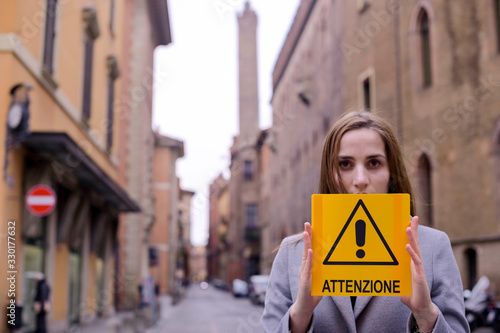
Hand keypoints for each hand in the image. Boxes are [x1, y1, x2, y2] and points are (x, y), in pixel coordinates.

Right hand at [290, 222, 322, 331]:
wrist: (305, 308)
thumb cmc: (313, 294)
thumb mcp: (322, 280)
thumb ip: (326, 272)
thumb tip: (336, 264)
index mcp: (308, 266)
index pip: (310, 249)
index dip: (311, 238)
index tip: (312, 227)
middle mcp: (304, 267)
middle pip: (306, 248)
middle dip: (307, 236)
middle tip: (307, 223)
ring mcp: (303, 273)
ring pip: (305, 256)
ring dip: (307, 244)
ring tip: (307, 233)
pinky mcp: (305, 280)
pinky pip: (307, 268)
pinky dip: (309, 259)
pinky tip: (310, 251)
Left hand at [400, 216, 437, 331]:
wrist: (419, 307)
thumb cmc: (408, 293)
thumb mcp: (396, 279)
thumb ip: (389, 272)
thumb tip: (376, 267)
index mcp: (410, 262)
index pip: (411, 244)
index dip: (411, 232)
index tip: (409, 220)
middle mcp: (415, 262)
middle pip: (415, 243)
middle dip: (414, 230)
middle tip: (414, 217)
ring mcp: (418, 268)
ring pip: (416, 250)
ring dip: (411, 238)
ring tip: (408, 227)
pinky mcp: (419, 276)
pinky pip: (415, 263)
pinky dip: (411, 254)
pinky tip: (407, 246)